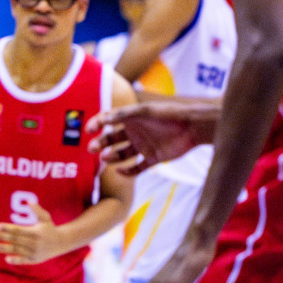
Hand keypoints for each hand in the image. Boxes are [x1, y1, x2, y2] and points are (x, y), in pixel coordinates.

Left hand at [0, 203, 65, 264]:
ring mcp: (35, 252)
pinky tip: (6, 258)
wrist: (62, 242)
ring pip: (17, 250)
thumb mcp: (45, 218)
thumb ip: (37, 210)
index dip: (7, 228)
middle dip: (2, 237)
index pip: (18, 229)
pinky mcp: (35, 260)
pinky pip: (24, 260)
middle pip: (15, 239)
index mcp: (36, 232)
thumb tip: (28, 202)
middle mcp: (35, 242)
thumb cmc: (50, 228)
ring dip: (4, 248)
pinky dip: (16, 260)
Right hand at [86, 100, 217, 175]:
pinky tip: (121, 171)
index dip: (97, 124)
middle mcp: (135, 132)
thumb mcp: (145, 111)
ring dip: (111, 157)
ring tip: (105, 157)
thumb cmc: (169, 114)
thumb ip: (124, 114)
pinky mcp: (152, 158)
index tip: (89, 130)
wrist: (193, 128)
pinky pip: (136, 168)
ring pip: (121, 154)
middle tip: (92, 148)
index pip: (108, 121)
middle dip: (100, 143)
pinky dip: (128, 172)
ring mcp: (143, 146)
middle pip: (111, 139)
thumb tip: (104, 118)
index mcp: (131, 118)